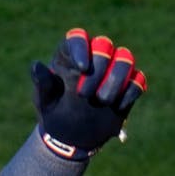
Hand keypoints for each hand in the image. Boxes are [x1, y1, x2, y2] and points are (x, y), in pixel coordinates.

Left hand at [31, 29, 147, 160]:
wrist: (71, 138)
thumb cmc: (54, 114)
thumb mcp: (44, 101)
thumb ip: (42, 83)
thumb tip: (36, 66)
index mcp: (69, 56)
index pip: (78, 37)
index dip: (82, 48)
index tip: (82, 69)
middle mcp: (93, 57)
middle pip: (104, 44)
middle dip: (99, 68)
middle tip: (84, 95)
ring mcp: (113, 70)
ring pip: (125, 57)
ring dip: (116, 79)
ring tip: (102, 101)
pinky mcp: (128, 86)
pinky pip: (138, 79)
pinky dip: (130, 91)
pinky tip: (116, 106)